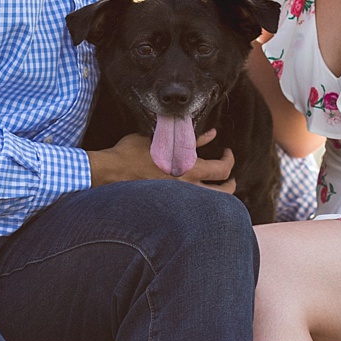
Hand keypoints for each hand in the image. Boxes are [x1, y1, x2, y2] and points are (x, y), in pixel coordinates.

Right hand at [90, 129, 236, 192]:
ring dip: (217, 199)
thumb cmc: (133, 152)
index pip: (223, 169)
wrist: (109, 172)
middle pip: (223, 193)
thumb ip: (191, 139)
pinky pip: (188, 206)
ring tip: (217, 190)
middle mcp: (186, 189)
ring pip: (207, 206)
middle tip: (229, 176)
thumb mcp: (163, 139)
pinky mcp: (164, 205)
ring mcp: (175, 200)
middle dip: (230, 184)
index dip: (229, 160)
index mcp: (189, 169)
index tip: (226, 153)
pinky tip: (193, 192)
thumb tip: (211, 135)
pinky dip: (197, 199)